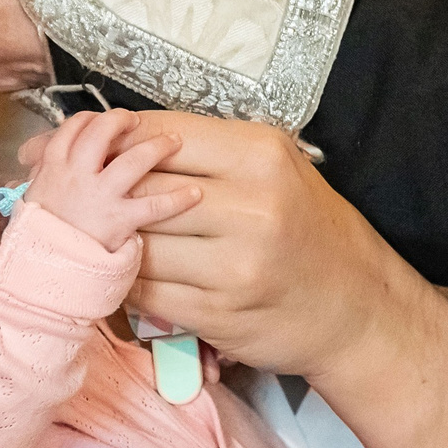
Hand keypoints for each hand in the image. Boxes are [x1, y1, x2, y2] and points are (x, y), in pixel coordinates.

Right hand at [23, 110, 196, 251]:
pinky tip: (194, 193)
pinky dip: (178, 199)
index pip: (73, 128)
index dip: (91, 119)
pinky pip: (154, 205)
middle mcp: (77, 174)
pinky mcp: (119, 220)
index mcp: (52, 166)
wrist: (40, 269)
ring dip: (158, 147)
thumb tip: (30, 160)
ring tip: (174, 142)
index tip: (103, 120)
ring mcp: (100, 195)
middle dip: (123, 121)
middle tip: (138, 123)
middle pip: (103, 132)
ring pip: (134, 160)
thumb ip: (37, 175)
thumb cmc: (34, 237)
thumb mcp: (30, 198)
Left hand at [125, 115, 434, 381]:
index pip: (159, 134)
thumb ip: (207, 154)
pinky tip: (132, 273)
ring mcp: (234, 265)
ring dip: (113, 241)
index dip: (117, 141)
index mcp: (260, 155)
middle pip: (139, 187)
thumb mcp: (275, 170)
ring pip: (136, 241)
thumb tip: (118, 140)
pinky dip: (128, 282)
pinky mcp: (218, 313)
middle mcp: (250, 206)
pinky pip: (145, 291)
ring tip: (108, 237)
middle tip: (89, 197)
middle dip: (107, 193)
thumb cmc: (309, 230)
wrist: (358, 307)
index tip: (97, 149)